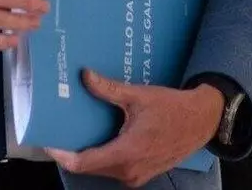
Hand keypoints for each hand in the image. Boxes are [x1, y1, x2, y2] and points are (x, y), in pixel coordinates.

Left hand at [47, 69, 223, 187]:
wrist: (201, 121)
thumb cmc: (172, 109)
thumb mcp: (138, 96)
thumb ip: (108, 89)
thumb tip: (84, 76)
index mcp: (126, 153)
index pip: (82, 163)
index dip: (61, 154)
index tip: (49, 141)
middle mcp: (129, 171)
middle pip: (89, 168)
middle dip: (72, 152)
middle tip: (61, 131)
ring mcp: (136, 176)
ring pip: (101, 170)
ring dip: (88, 155)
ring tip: (77, 133)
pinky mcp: (142, 174)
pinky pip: (114, 170)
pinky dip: (103, 157)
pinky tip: (100, 139)